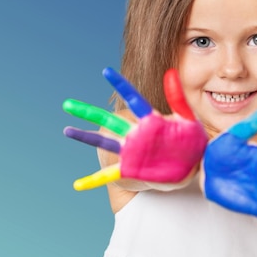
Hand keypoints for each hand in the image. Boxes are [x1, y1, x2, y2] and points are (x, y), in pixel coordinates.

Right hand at [63, 67, 207, 189]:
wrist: (188, 171)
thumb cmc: (190, 144)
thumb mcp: (189, 121)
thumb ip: (179, 99)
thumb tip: (170, 73)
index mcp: (150, 121)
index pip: (133, 99)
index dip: (120, 85)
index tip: (106, 71)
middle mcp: (134, 134)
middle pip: (107, 120)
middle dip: (87, 112)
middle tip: (67, 104)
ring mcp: (129, 152)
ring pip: (102, 142)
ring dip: (84, 137)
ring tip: (66, 130)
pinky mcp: (128, 169)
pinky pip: (107, 175)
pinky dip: (92, 180)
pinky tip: (78, 185)